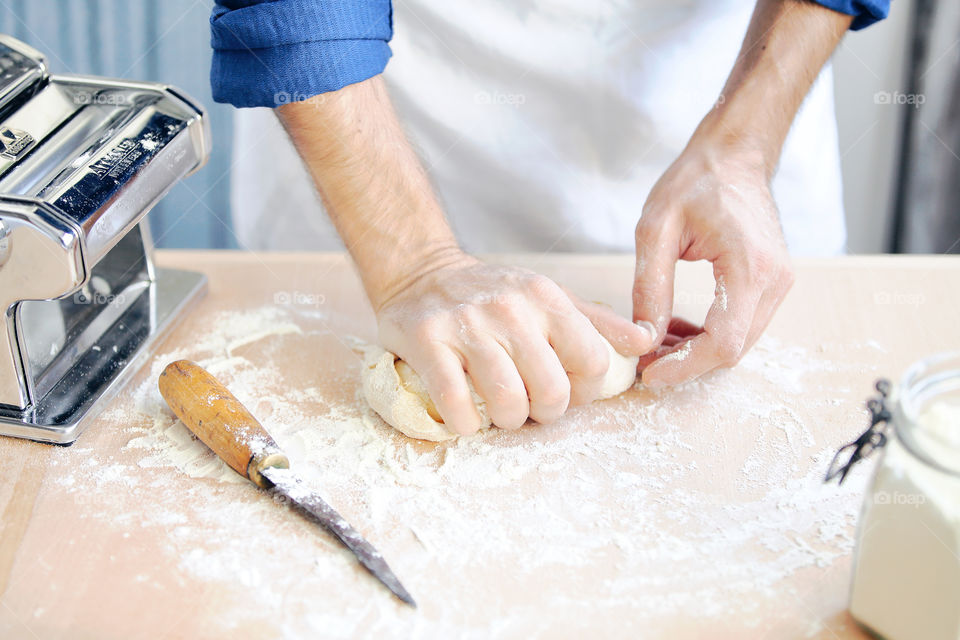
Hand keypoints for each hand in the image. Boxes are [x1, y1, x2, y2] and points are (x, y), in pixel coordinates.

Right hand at [376, 252, 652, 434]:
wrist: (421, 273)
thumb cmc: (493, 295)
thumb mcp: (548, 298)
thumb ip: (598, 323)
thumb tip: (647, 341)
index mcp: (546, 298)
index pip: (593, 360)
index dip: (585, 390)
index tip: (566, 392)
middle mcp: (509, 308)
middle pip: (552, 388)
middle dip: (545, 413)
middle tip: (530, 409)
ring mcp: (466, 324)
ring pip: (506, 399)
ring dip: (507, 421)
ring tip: (500, 414)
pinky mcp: (426, 341)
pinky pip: (455, 402)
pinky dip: (465, 424)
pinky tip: (466, 419)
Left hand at [632, 139, 793, 386]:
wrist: (734, 155)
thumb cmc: (696, 181)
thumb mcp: (656, 228)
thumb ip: (650, 286)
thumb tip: (643, 337)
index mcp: (750, 267)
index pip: (724, 342)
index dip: (684, 367)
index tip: (648, 374)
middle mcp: (774, 281)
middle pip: (733, 350)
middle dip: (686, 363)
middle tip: (643, 360)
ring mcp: (778, 283)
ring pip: (738, 342)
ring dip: (695, 350)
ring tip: (654, 338)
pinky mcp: (771, 283)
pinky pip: (741, 325)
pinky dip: (708, 335)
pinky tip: (674, 324)